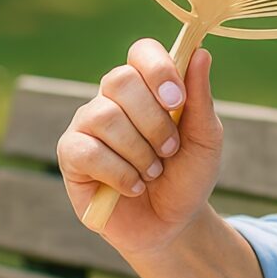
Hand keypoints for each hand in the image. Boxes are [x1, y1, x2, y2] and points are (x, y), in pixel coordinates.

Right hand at [56, 38, 223, 255]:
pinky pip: (88, 150)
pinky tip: (134, 186)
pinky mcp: (71, 156)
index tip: (178, 100)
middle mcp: (112, 99)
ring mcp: (88, 125)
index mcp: (147, 87)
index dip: (158, 69)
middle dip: (153, 120)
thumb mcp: (205, 139)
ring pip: (105, 116)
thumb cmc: (187, 177)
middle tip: (170, 149)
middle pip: (120, 79)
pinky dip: (119, 172)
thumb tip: (200, 52)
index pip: (141, 52)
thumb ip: (201, 98)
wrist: (172, 225)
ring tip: (153, 173)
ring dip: (140, 151)